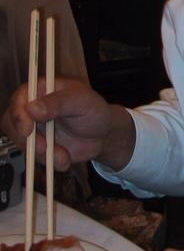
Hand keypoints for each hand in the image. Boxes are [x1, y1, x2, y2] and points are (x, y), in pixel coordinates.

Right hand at [0, 78, 134, 171]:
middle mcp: (34, 108)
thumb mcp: (81, 101)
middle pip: (12, 122)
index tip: (27, 129)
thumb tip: (32, 108)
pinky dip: (49, 162)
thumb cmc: (94, 110)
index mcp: (43, 89)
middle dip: (27, 139)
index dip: (19, 113)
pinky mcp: (39, 145)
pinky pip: (34, 157)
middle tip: (44, 148)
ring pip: (22, 142)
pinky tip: (65, 160)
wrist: (104, 135)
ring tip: (64, 156)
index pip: (20, 97)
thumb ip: (58, 102)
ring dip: (41, 154)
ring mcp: (35, 128)